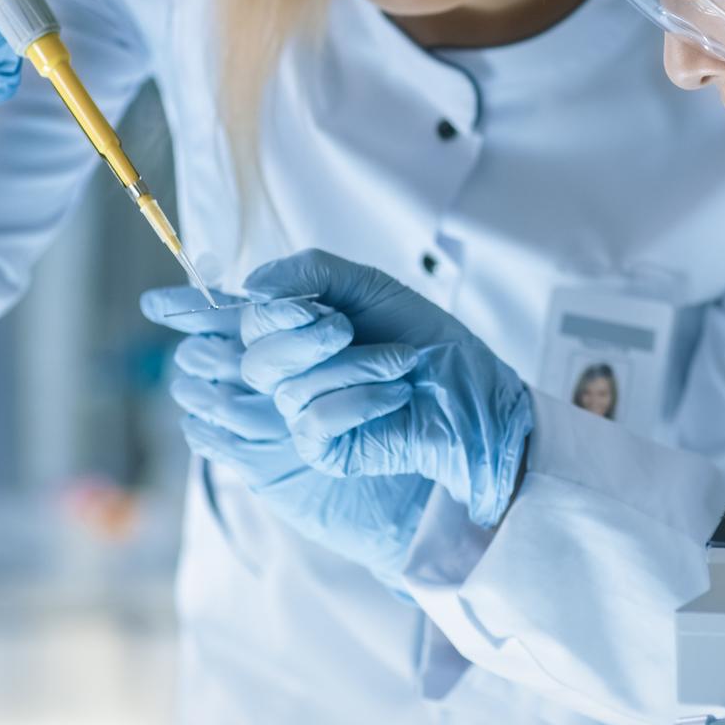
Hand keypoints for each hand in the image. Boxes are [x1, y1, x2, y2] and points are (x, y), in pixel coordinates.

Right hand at [238, 251, 532, 528]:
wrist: (472, 388)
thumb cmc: (423, 337)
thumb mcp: (368, 287)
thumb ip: (311, 273)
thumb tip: (252, 284)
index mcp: (297, 335)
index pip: (251, 325)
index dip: (270, 314)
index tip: (309, 306)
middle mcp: (293, 376)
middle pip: (257, 362)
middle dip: (306, 340)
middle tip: (348, 328)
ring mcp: (305, 417)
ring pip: (292, 390)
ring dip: (355, 366)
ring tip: (401, 361)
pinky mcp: (324, 451)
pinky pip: (315, 421)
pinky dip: (362, 399)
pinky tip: (397, 394)